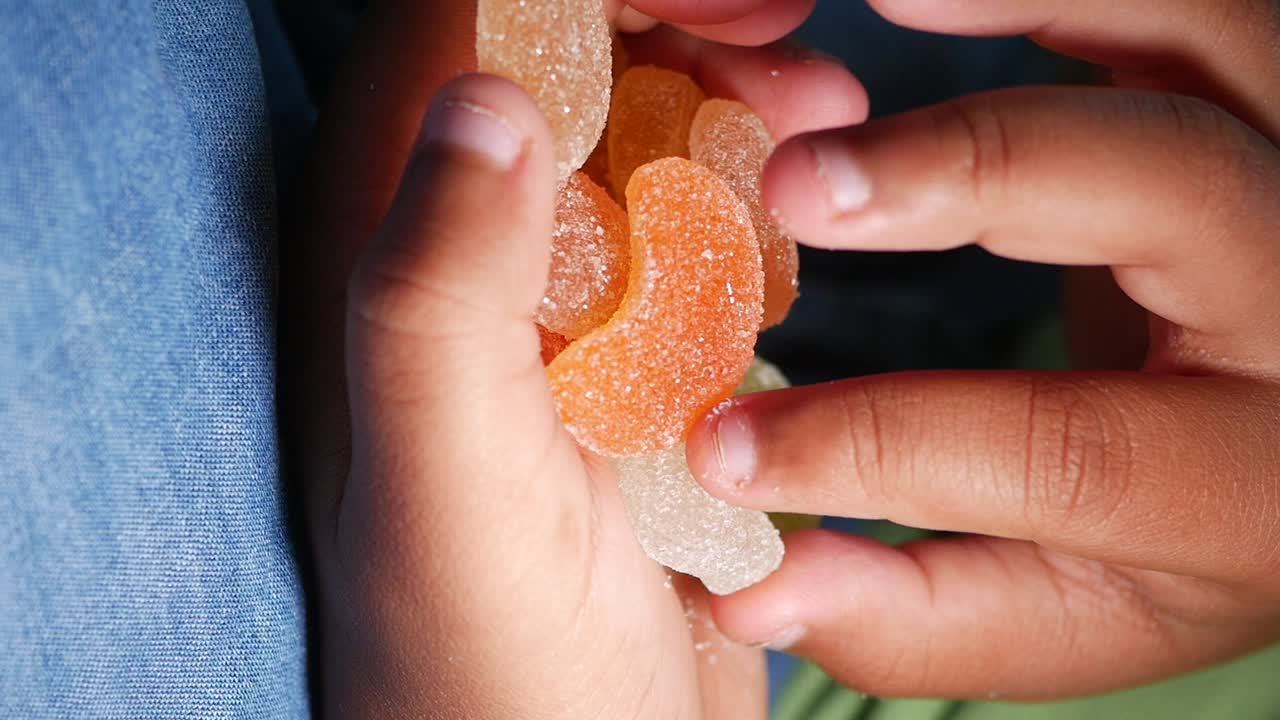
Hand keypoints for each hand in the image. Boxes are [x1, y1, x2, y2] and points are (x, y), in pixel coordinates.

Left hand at [282, 1, 864, 716]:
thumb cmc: (488, 672)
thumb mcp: (449, 492)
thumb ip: (433, 297)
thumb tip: (485, 96)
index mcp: (390, 268)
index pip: (459, 46)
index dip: (586, 1)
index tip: (729, 10)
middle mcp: (465, 276)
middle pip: (567, 81)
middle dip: (690, 46)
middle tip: (805, 75)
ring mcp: (558, 323)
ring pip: (640, 153)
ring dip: (736, 117)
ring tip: (826, 130)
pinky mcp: (632, 374)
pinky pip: (689, 249)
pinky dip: (750, 216)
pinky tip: (792, 248)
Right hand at [686, 0, 1279, 700]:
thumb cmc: (1188, 535)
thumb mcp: (1077, 612)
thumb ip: (922, 615)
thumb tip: (752, 589)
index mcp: (1253, 478)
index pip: (1072, 452)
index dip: (881, 449)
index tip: (720, 449)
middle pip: (1167, 187)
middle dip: (964, 175)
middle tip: (792, 188)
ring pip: (1196, 31)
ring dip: (1015, 4)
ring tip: (863, 10)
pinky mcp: (1261, 90)